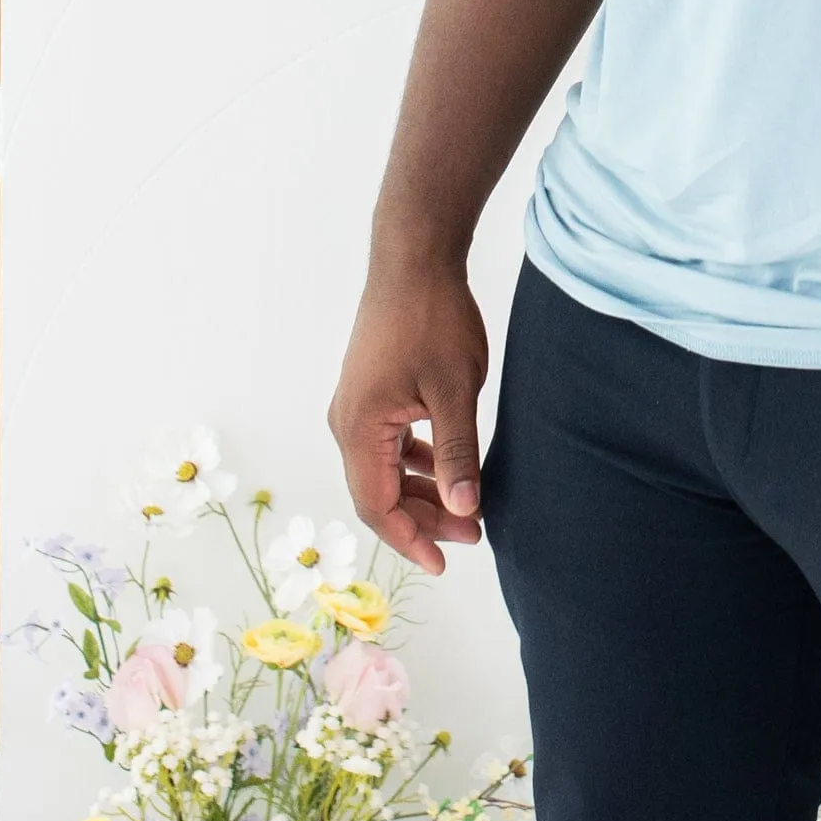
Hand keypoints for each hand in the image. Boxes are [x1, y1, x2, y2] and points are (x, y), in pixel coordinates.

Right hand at [328, 258, 489, 574]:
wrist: (414, 259)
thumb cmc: (434, 318)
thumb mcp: (455, 390)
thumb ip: (457, 453)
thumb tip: (464, 510)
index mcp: (359, 428)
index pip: (378, 506)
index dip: (411, 540)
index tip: (446, 561)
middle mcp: (347, 422)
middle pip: (379, 493)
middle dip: (424, 519)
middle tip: (473, 533)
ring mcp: (355, 406)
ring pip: (384, 469)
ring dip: (422, 492)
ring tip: (467, 506)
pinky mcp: (369, 392)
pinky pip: (387, 445)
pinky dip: (416, 463)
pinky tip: (447, 466)